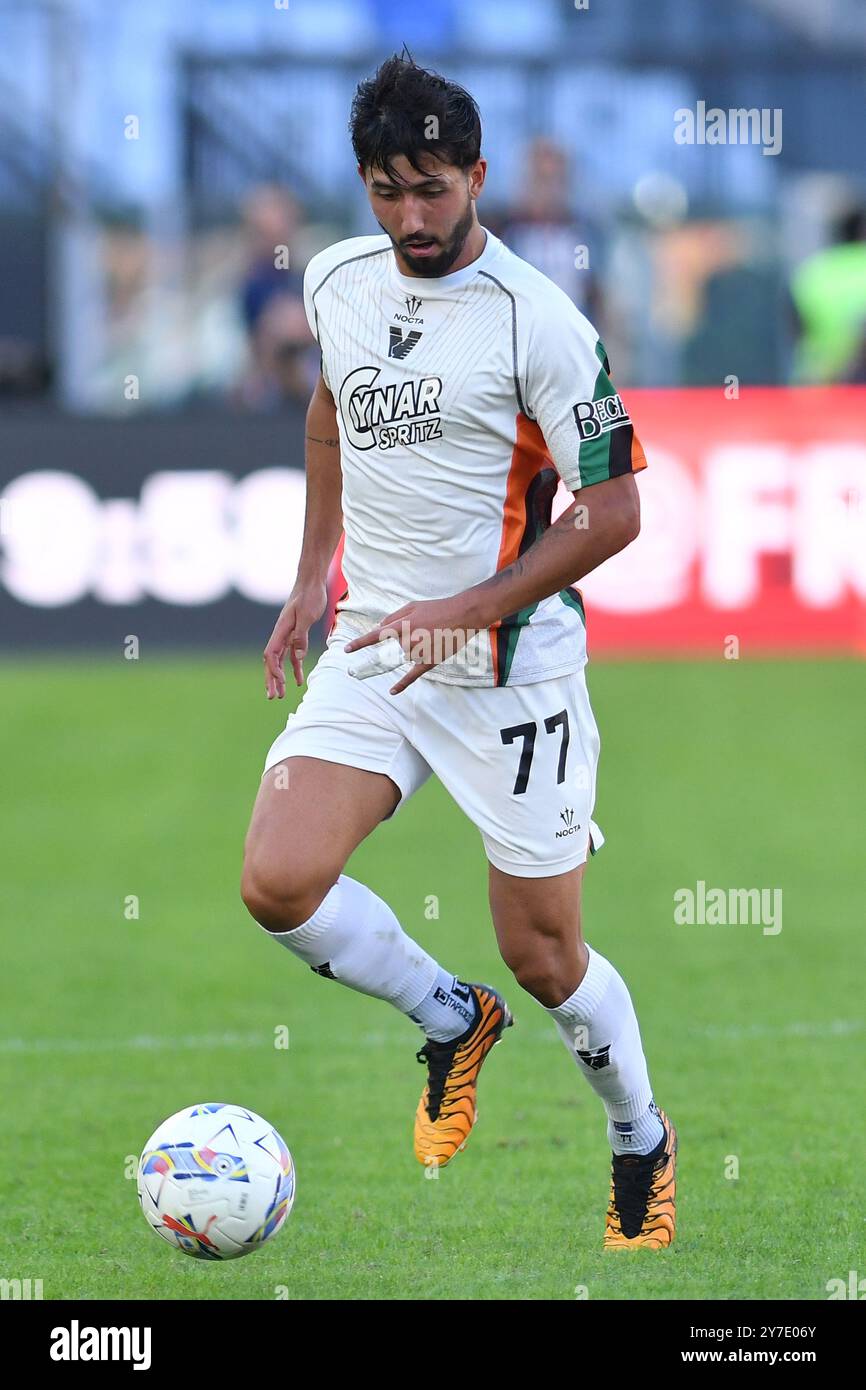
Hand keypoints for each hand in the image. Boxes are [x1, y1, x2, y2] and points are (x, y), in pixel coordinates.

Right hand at [263, 581, 327, 697]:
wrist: (312, 582)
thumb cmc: (309, 596)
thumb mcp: (307, 616)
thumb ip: (301, 637)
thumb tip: (297, 657)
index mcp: (281, 630)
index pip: (271, 655)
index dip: (274, 670)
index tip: (282, 682)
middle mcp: (281, 634)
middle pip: (271, 661)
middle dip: (271, 679)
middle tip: (272, 696)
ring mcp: (287, 635)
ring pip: (280, 661)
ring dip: (280, 677)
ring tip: (281, 694)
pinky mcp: (296, 634)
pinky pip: (292, 655)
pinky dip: (294, 668)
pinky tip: (298, 680)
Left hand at [344, 597, 477, 693]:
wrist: (462, 615)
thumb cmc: (437, 608)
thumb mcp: (412, 606)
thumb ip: (393, 616)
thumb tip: (379, 628)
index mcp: (402, 625)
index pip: (375, 636)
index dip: (360, 644)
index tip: (346, 650)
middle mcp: (408, 640)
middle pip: (396, 647)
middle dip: (407, 639)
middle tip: (425, 629)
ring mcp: (419, 653)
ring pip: (407, 656)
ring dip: (416, 649)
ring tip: (432, 637)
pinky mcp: (429, 662)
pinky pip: (412, 675)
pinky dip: (402, 684)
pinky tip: (392, 691)